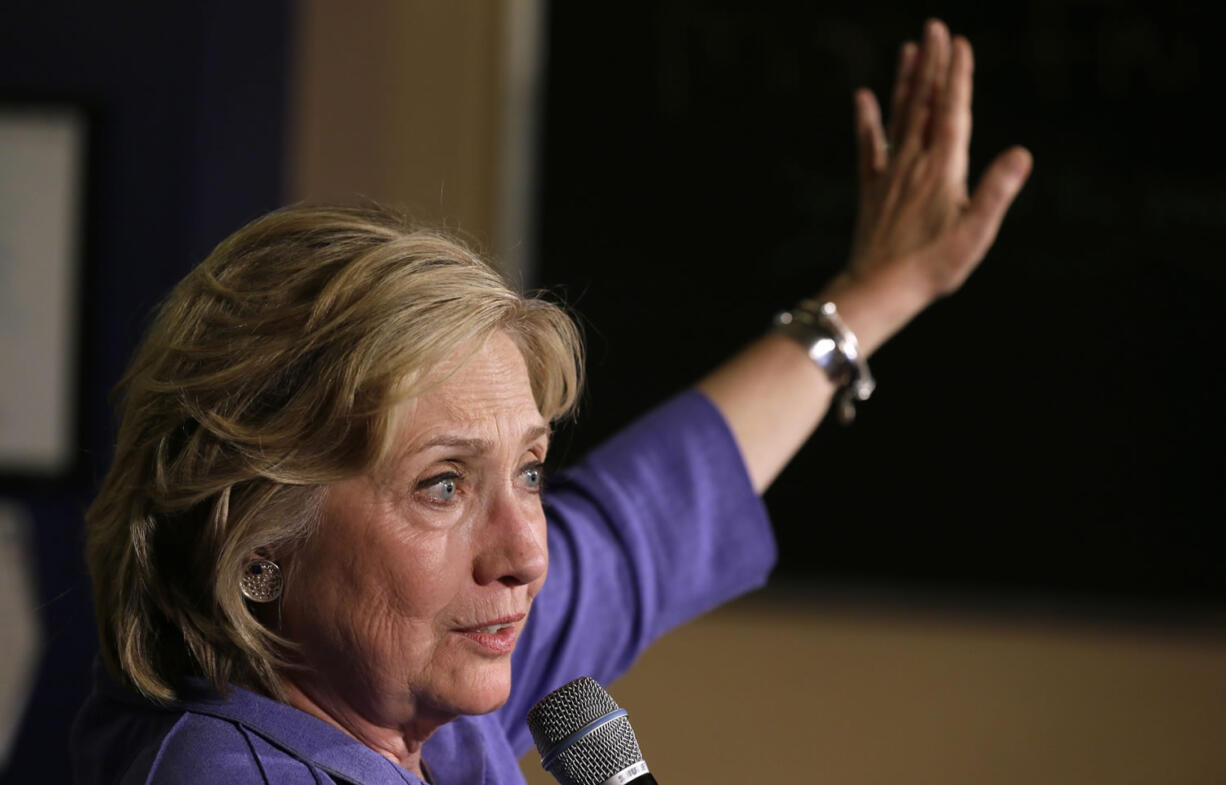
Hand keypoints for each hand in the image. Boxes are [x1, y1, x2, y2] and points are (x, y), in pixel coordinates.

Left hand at [845, 20, 1031, 303]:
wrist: (879, 289)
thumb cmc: (933, 267)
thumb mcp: (975, 233)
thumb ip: (997, 191)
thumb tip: (1021, 153)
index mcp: (944, 169)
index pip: (953, 112)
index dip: (957, 77)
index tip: (959, 43)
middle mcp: (915, 163)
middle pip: (924, 104)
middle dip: (932, 64)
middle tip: (934, 27)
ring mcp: (891, 174)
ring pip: (899, 117)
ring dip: (906, 81)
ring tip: (909, 48)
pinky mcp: (873, 189)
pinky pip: (869, 146)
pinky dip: (867, 120)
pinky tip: (863, 96)